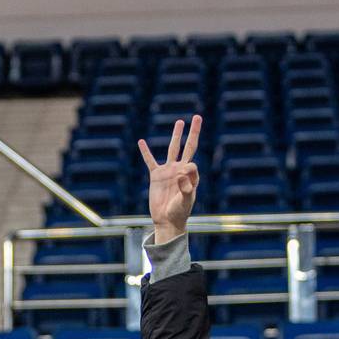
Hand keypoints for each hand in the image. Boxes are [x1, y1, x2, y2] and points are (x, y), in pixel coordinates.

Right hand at [138, 116, 201, 244]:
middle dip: (193, 132)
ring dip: (176, 135)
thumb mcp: (185, 200)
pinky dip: (146, 152)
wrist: (167, 221)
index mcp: (191, 176)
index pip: (192, 164)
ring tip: (180, 122)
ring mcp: (168, 171)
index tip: (181, 181)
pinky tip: (142, 142)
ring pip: (173, 148)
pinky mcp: (156, 176)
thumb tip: (182, 171)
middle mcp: (181, 170)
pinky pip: (150, 161)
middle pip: (188, 146)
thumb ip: (186, 186)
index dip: (187, 170)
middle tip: (197, 117)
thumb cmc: (179, 212)